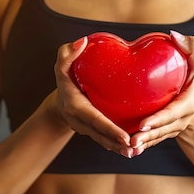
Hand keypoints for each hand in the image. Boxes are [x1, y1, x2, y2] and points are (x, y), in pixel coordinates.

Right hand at [48, 36, 133, 156]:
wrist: (58, 100)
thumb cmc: (64, 78)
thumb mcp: (61, 63)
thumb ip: (68, 52)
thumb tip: (83, 42)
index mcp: (75, 105)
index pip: (94, 119)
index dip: (109, 128)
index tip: (124, 136)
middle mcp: (80, 121)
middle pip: (100, 134)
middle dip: (116, 143)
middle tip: (134, 147)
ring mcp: (86, 129)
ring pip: (103, 141)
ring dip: (118, 148)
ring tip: (135, 152)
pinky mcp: (92, 132)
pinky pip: (104, 140)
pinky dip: (116, 146)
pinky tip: (133, 149)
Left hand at [129, 30, 193, 155]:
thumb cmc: (192, 75)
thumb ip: (191, 47)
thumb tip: (174, 36)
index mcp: (189, 101)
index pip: (174, 112)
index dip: (160, 119)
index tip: (143, 124)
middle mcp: (181, 117)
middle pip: (164, 130)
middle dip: (148, 136)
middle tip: (131, 140)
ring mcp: (173, 127)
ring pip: (157, 138)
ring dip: (143, 144)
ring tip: (127, 147)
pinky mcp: (163, 131)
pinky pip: (152, 140)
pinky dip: (141, 146)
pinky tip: (125, 149)